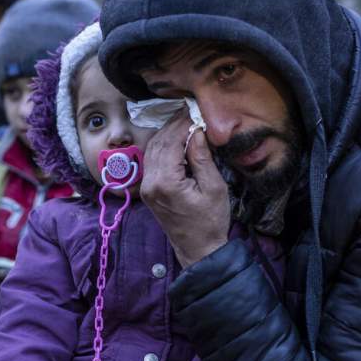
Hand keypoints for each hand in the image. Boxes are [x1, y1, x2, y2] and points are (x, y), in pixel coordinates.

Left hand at [141, 113, 230, 267]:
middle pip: (158, 142)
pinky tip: (176, 140)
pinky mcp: (148, 191)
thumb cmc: (211, 221)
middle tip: (189, 112)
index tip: (194, 110)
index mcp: (166, 182)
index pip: (171, 142)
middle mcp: (151, 183)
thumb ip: (202, 158)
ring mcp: (147, 187)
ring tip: (184, 122)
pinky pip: (152, 160)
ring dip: (167, 134)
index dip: (183, 124)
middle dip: (173, 125)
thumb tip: (196, 131)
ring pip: (152, 149)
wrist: (199, 250)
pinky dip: (162, 146)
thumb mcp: (214, 187)